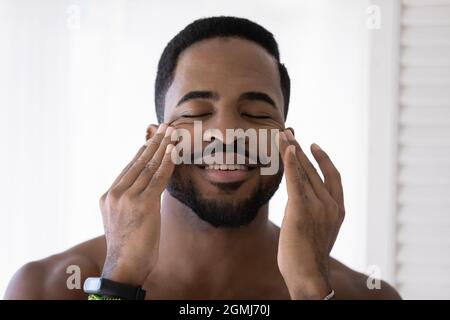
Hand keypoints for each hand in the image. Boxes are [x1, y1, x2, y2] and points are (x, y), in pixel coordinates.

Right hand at [99, 123, 175, 285]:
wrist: (125, 266)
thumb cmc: (129, 246)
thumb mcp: (125, 220)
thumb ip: (132, 202)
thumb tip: (149, 190)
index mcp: (108, 196)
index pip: (129, 168)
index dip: (143, 151)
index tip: (152, 139)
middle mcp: (115, 193)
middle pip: (138, 162)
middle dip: (153, 143)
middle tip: (164, 126)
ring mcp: (127, 198)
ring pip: (148, 167)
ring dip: (162, 147)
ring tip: (171, 132)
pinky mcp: (142, 204)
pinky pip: (158, 178)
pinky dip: (167, 163)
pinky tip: (174, 150)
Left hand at [277, 129, 344, 298]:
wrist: (309, 276)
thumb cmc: (308, 259)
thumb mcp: (316, 232)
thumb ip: (311, 213)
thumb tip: (297, 203)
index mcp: (338, 210)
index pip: (332, 177)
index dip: (323, 159)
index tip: (314, 145)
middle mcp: (331, 205)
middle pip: (314, 170)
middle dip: (301, 149)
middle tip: (290, 132)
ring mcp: (318, 206)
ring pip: (304, 171)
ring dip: (292, 150)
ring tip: (284, 134)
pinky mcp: (302, 210)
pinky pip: (296, 180)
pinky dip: (291, 163)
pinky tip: (286, 149)